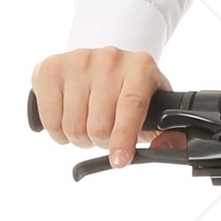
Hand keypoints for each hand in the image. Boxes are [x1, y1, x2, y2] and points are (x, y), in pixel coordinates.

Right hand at [30, 47, 181, 168]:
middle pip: (99, 125)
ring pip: (73, 126)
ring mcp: (78, 61)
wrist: (103, 61)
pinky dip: (59, 133)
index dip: (124, 138)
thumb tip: (163, 147)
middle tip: (106, 135)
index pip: (131, 106)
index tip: (119, 161)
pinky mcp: (51, 68)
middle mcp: (109, 59)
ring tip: (88, 125)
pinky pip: (51, 120)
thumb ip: (169, 132)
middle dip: (102, 142)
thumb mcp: (155, 105)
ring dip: (80, 139)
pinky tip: (69, 119)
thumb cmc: (130, 90)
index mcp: (140, 67)